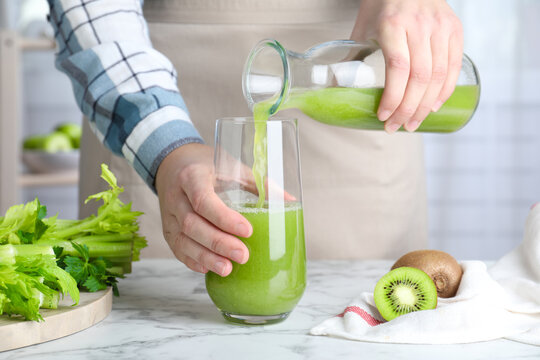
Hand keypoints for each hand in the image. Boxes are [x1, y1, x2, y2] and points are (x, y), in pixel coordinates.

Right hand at [155, 143, 251, 275]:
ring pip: (182, 239)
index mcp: (192, 176)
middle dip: (218, 242)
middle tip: (243, 256)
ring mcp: (168, 214)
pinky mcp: (166, 228)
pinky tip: (208, 268)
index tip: (247, 231)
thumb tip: (289, 201)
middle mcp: (176, 196)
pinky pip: (176, 248)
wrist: (172, 164)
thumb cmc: (207, 164)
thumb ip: (258, 182)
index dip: (224, 218)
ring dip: (206, 256)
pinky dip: (192, 260)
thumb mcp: (231, 165)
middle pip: (192, 224)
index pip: (203, 200)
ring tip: (228, 269)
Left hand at [351, 0, 462, 132]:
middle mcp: (420, 25)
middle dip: (408, 109)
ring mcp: (440, 27)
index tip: (383, 115)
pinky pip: (453, 66)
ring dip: (426, 106)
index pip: (397, 68)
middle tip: (397, 127)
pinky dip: (445, 90)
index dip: (392, 97)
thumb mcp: (363, 27)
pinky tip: (434, 105)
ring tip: (413, 123)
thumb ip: (353, 56)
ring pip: (438, 75)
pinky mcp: (454, 29)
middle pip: (419, 77)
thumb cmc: (381, 4)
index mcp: (393, 24)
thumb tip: (336, 87)